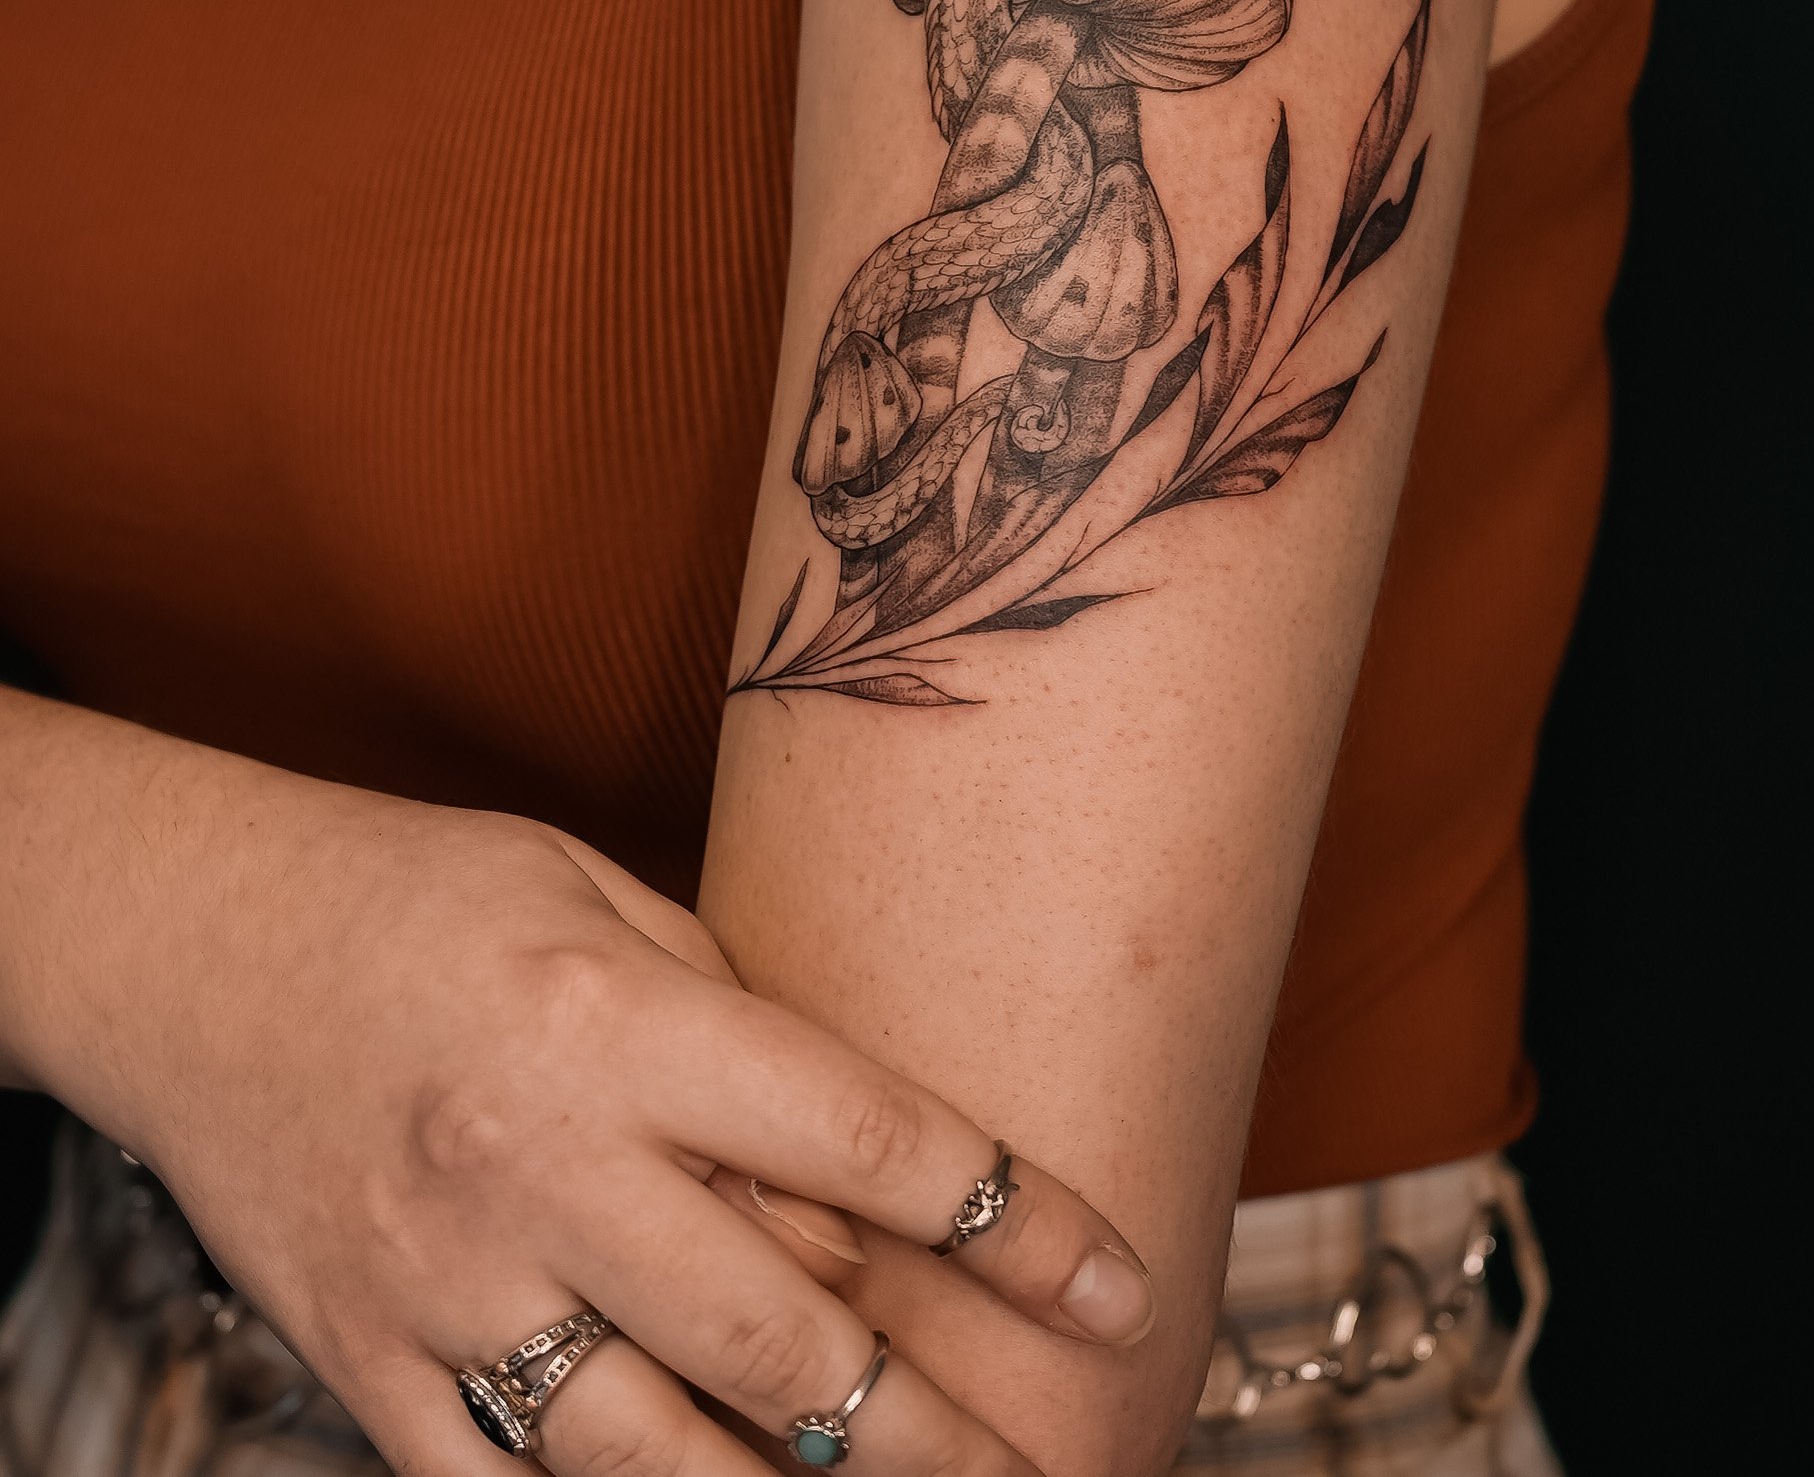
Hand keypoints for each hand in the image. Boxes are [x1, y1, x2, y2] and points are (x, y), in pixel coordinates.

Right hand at [14, 753, 1152, 1476]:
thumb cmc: (425, 895)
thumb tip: (858, 1163)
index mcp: (614, 1019)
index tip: (1120, 1283)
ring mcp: (446, 1286)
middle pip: (786, 1339)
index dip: (1013, 1222)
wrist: (196, 944)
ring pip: (663, 1454)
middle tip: (1046, 1466)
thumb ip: (730, 1018)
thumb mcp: (598, 892)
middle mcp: (539, 1162)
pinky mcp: (368, 1366)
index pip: (863, 1142)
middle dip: (938, 1427)